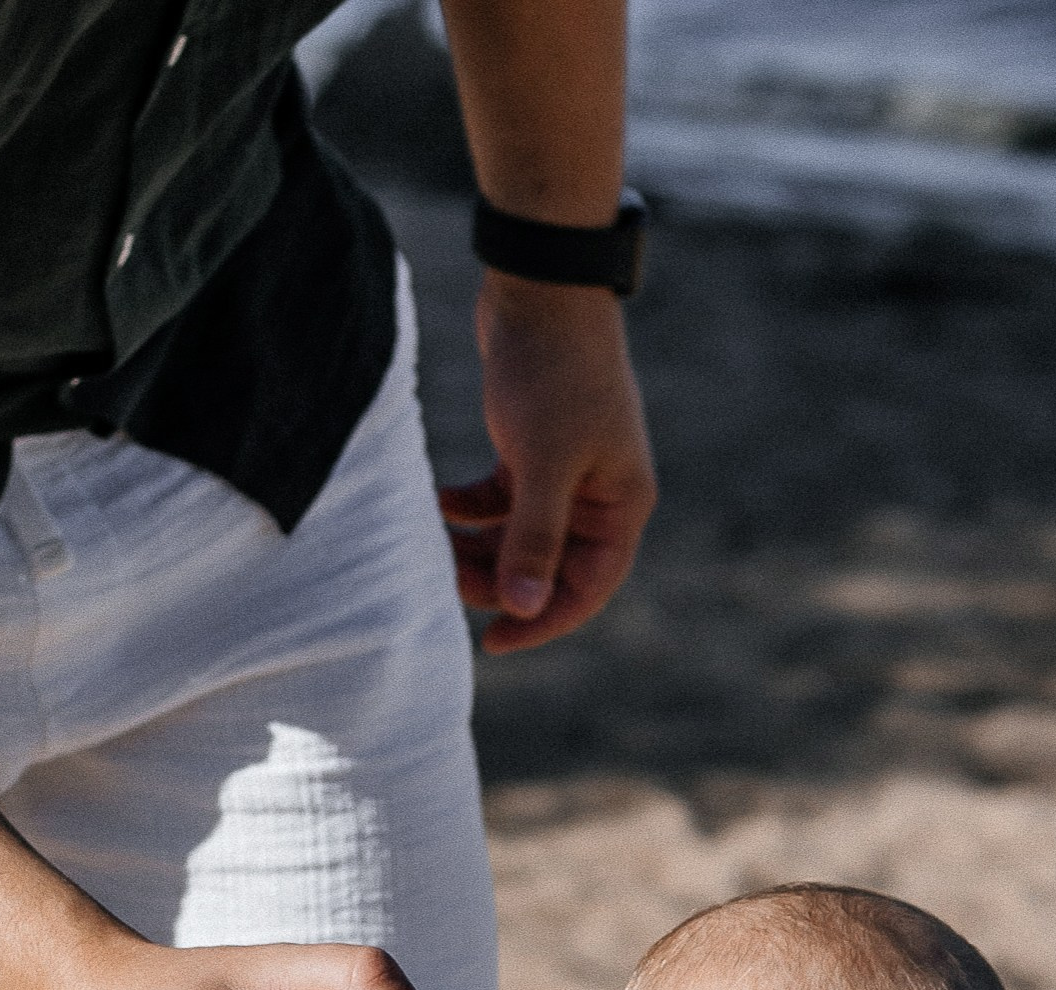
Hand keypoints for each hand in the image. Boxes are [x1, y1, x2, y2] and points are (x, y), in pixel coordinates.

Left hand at [439, 276, 655, 653]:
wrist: (540, 283)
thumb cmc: (554, 371)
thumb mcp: (542, 463)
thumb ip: (533, 538)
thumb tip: (521, 606)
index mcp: (621, 504)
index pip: (587, 588)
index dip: (542, 620)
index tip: (492, 641)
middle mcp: (599, 494)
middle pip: (549, 566)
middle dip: (499, 580)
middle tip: (447, 582)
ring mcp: (566, 470)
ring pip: (520, 535)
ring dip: (479, 548)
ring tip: (435, 547)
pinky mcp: (532, 445)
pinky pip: (500, 499)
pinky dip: (470, 508)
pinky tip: (437, 504)